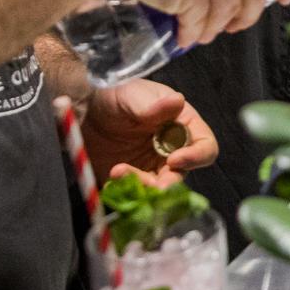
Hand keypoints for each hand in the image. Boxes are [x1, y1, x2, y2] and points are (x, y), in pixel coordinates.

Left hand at [77, 82, 217, 185]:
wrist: (84, 111)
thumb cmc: (116, 95)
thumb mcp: (133, 95)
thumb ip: (154, 105)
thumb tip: (178, 100)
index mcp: (183, 126)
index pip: (205, 147)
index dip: (196, 157)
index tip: (174, 159)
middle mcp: (173, 150)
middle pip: (181, 175)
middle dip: (167, 183)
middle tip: (150, 184)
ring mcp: (153, 168)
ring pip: (159, 189)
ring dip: (142, 187)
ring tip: (118, 172)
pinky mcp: (133, 180)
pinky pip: (136, 194)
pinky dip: (126, 193)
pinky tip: (111, 181)